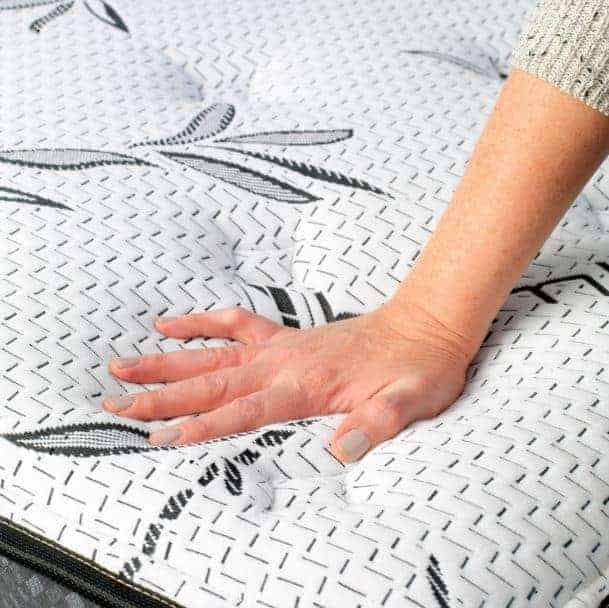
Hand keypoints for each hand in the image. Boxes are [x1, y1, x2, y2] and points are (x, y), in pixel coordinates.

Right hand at [104, 302, 473, 461]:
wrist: (425, 327)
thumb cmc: (417, 369)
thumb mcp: (408, 404)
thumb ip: (376, 424)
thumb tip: (343, 452)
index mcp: (306, 385)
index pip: (243, 409)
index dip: (201, 426)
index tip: (159, 437)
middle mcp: (284, 362)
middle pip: (212, 381)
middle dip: (163, 395)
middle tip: (116, 400)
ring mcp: (282, 346)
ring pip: (213, 353)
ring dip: (168, 361)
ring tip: (124, 363)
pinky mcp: (286, 336)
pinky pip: (235, 323)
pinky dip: (202, 322)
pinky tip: (172, 323)